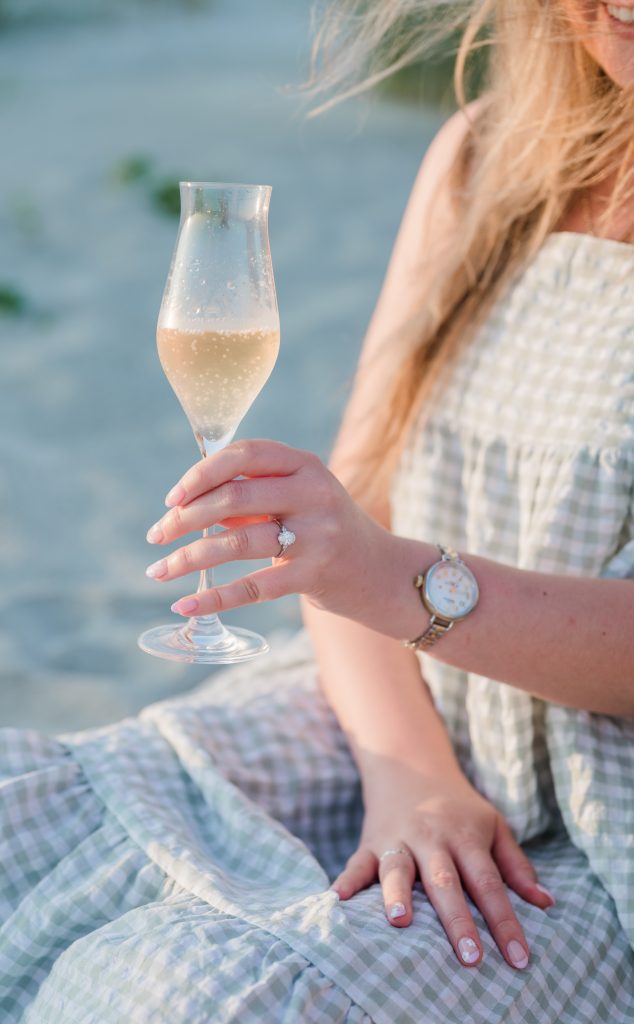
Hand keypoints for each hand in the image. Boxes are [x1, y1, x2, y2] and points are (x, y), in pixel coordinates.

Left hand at [145, 439, 386, 618]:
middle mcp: (314, 494)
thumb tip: (188, 507)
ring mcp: (317, 535)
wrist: (383, 573)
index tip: (171, 498)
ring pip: (237, 542)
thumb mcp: (299, 499)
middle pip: (233, 498)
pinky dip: (214, 597)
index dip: (201, 473)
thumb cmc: (329, 531)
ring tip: (158, 570)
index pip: (244, 455)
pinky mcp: (315, 575)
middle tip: (156, 535)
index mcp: (306, 465)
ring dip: (188, 558)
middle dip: (184, 518)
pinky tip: (185, 604)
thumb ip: (252, 497)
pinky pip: (253, 587)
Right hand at [331, 766, 554, 969]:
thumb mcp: (494, 825)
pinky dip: (347, 881)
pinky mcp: (370, 843)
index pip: (489, 883)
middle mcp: (432, 838)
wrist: (410, 766)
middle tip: (470, 957)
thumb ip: (517, 865)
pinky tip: (338, 900)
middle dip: (457, 920)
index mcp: (466, 836)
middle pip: (445, 881)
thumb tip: (547, 903)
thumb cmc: (459, 807)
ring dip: (398, 895)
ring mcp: (399, 839)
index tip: (518, 958)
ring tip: (400, 922)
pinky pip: (357, 862)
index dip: (504, 921)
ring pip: (398, 869)